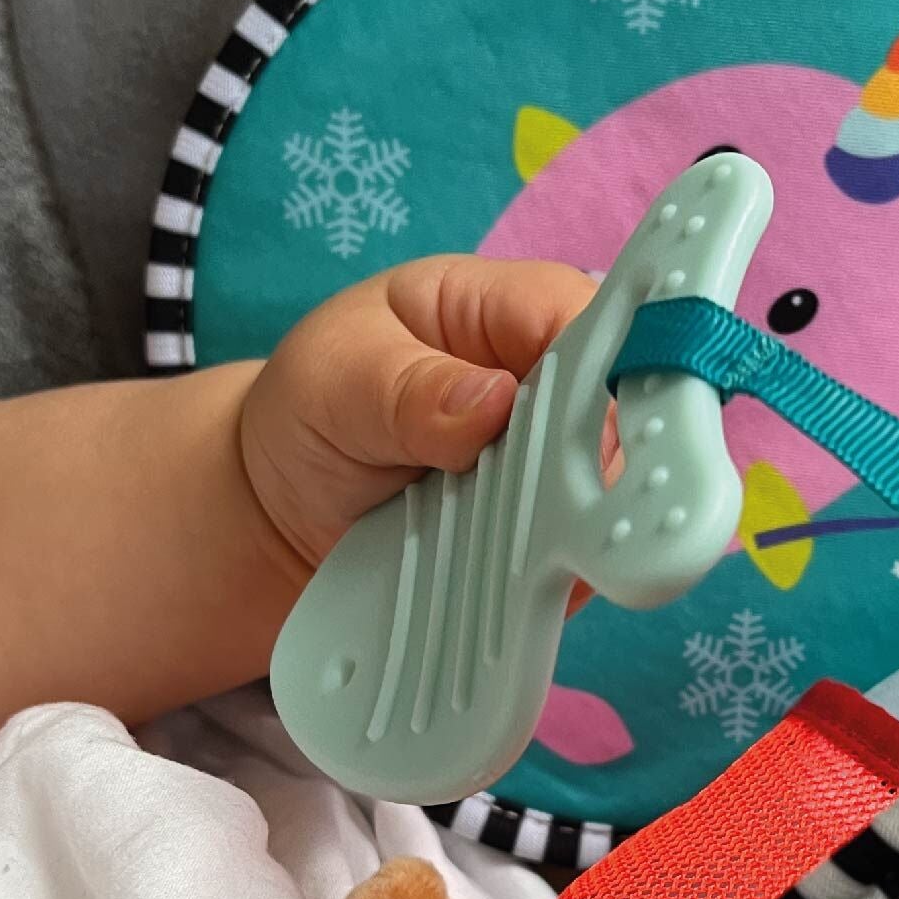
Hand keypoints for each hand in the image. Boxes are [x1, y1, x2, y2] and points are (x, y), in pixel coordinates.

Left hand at [239, 254, 595, 574]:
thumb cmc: (310, 415)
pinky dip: (560, 576)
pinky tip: (529, 588)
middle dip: (592, 463)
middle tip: (552, 511)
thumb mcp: (336, 382)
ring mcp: (550, 464)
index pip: (579, 318)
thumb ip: (409, 391)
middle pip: (615, 412)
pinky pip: (581, 553)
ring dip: (573, 528)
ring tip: (527, 558)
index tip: (588, 430)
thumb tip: (494, 401)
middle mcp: (540, 383)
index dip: (601, 367)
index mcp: (494, 309)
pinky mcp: (546, 533)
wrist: (283, 510)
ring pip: (607, 492)